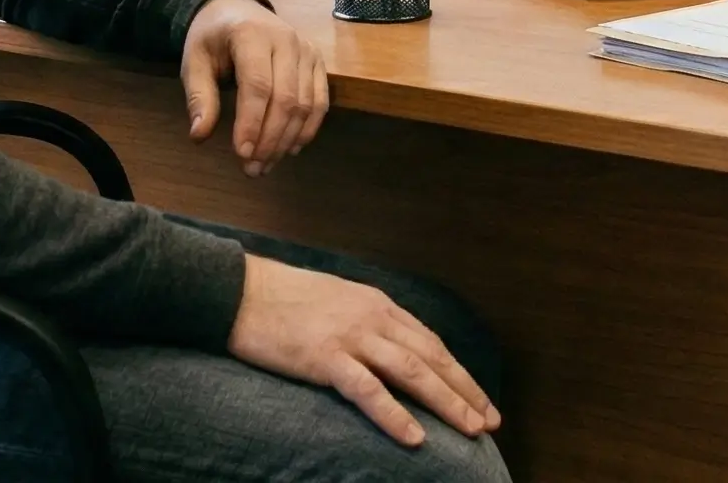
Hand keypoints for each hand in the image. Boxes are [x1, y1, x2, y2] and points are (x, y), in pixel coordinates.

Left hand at [183, 0, 327, 176]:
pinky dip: (307, 129)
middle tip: (252, 169)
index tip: (242, 154)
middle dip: (271, 139)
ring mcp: (306, 50)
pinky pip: (320, 101)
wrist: (236, 8)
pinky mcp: (317, 61)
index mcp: (252, 35)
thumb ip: (199, 97)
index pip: (258, 85)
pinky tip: (290, 148)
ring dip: (287, 140)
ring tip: (266, 165)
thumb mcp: (194, 61)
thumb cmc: (213, 38)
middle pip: (286, 99)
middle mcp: (286, 40)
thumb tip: (199, 135)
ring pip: (306, 104)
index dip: (252, 123)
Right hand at [227, 255, 499, 446]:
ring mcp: (350, 336)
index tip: (479, 399)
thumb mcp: (336, 302)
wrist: (238, 290)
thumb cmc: (281, 298)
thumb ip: (366, 322)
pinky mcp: (325, 357)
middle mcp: (373, 317)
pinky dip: (395, 414)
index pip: (430, 342)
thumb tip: (389, 348)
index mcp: (376, 304)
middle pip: (431, 358)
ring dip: (446, 403)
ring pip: (412, 372)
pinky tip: (414, 437)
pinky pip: (368, 390)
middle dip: (465, 391)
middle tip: (490, 421)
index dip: (458, 373)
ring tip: (470, 431)